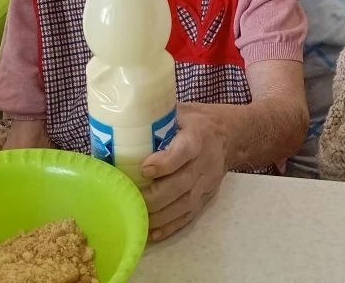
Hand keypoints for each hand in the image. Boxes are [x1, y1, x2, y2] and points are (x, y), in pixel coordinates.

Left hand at [140, 103, 226, 240]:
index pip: (184, 152)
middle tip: (129, 199)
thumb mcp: (180, 111)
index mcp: (197, 136)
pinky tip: (152, 233)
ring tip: (136, 218)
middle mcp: (205, 161)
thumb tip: (114, 125)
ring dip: (159, 216)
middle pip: (182, 184)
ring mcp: (207, 182)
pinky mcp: (207, 197)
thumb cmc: (196, 121)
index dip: (165, 163)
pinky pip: (189, 216)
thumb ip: (154, 117)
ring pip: (185, 204)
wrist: (230, 135)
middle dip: (154, 196)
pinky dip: (170, 226)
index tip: (144, 169)